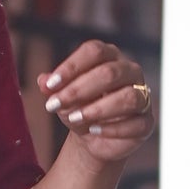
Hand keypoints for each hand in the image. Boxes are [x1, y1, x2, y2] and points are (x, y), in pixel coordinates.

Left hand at [41, 41, 155, 167]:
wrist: (93, 137)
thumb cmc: (79, 108)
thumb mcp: (62, 97)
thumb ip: (53, 88)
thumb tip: (42, 81)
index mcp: (110, 57)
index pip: (94, 51)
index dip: (71, 66)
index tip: (50, 85)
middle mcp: (130, 72)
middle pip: (109, 72)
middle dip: (79, 90)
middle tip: (55, 105)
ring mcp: (142, 96)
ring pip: (128, 97)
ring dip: (97, 109)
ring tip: (74, 119)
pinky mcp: (146, 122)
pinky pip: (136, 123)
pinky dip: (112, 128)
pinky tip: (94, 130)